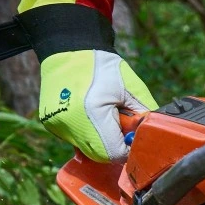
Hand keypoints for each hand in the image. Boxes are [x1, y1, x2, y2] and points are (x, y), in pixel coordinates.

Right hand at [38, 50, 156, 162]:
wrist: (69, 49)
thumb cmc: (104, 68)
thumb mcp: (132, 90)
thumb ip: (146, 117)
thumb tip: (155, 138)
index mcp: (92, 113)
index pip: (114, 152)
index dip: (127, 149)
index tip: (133, 137)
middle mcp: (70, 122)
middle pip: (100, 155)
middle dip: (114, 145)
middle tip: (119, 125)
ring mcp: (57, 124)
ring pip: (87, 149)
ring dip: (100, 140)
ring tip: (103, 115)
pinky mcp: (50, 123)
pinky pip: (74, 139)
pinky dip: (86, 133)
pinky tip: (89, 114)